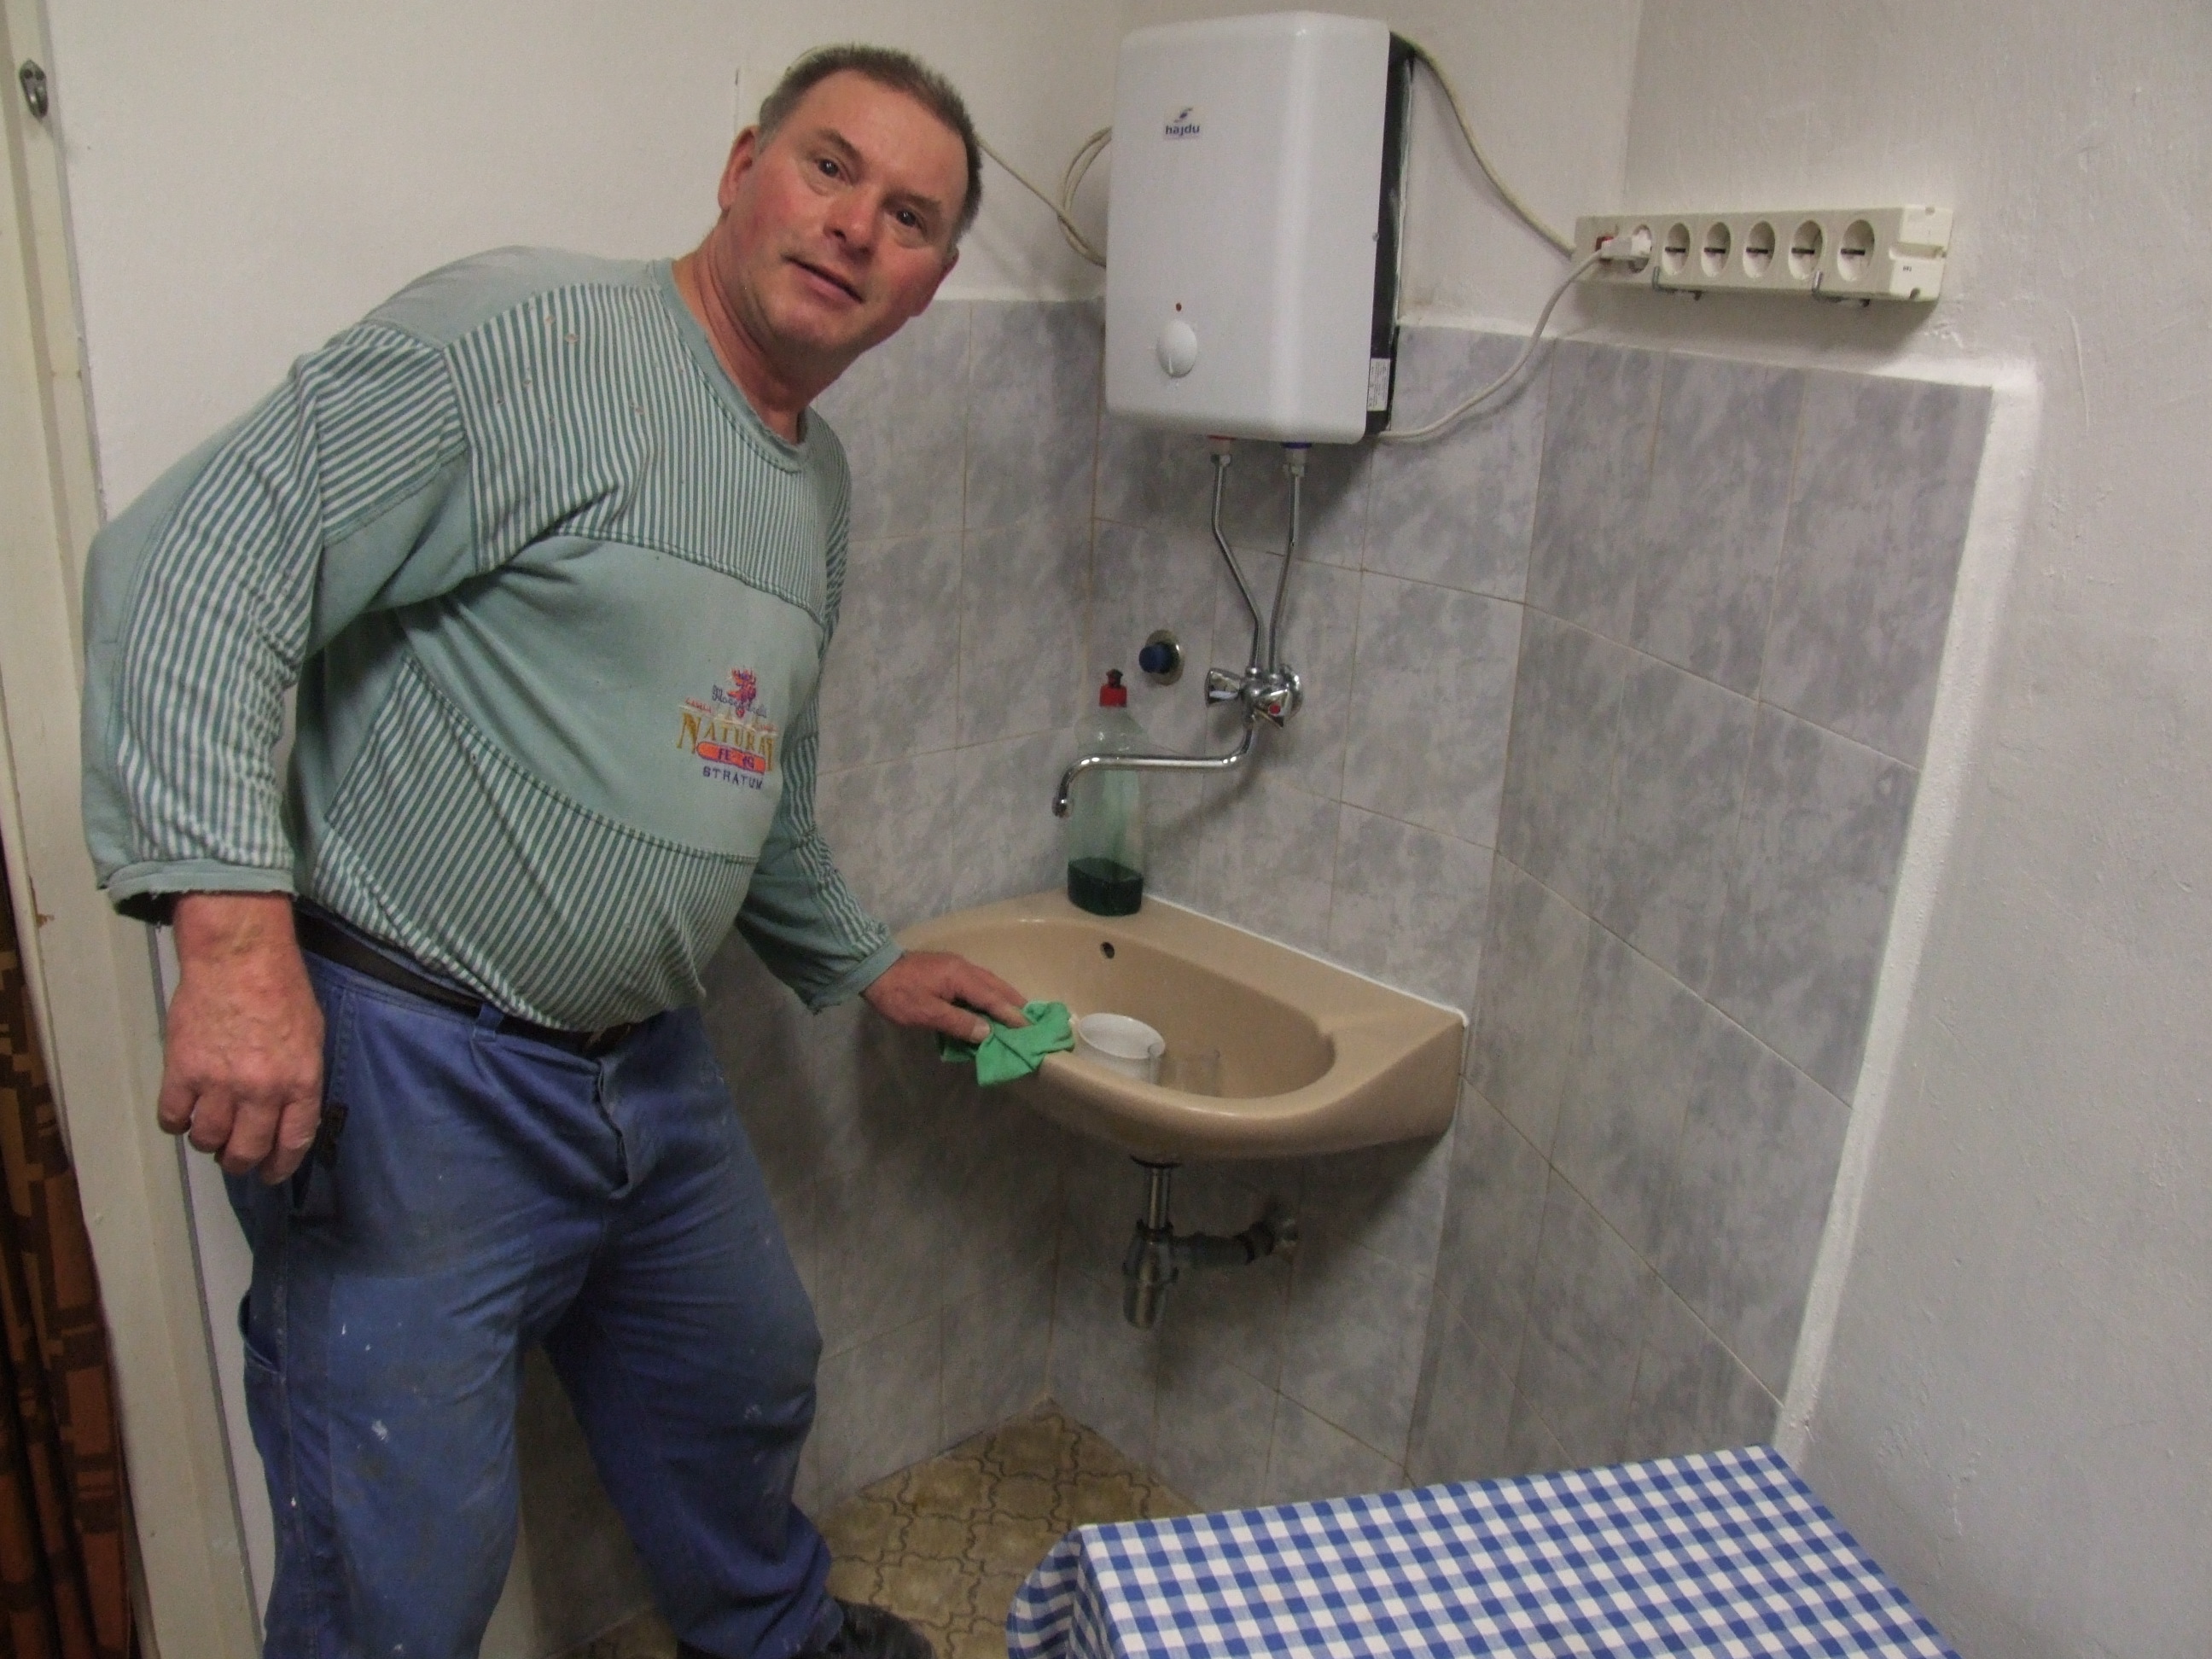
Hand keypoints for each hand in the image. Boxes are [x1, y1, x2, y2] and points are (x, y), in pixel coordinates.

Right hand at [161, 893, 324, 1182]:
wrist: (239, 956)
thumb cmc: (282, 988)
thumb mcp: (312, 1035)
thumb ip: (301, 1078)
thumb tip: (288, 1112)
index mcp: (300, 1081)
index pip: (292, 1143)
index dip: (279, 1166)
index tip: (270, 1173)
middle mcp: (261, 1090)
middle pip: (246, 1151)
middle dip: (241, 1162)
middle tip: (235, 1157)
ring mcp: (219, 1083)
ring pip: (207, 1139)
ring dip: (208, 1140)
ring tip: (210, 1127)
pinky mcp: (182, 1071)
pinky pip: (173, 1117)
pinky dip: (176, 1121)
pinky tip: (183, 1111)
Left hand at [861, 950, 1026, 1044]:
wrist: (872, 969)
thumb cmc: (898, 994)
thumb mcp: (927, 1014)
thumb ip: (958, 1022)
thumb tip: (987, 1032)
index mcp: (960, 977)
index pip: (992, 998)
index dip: (1011, 1014)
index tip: (1029, 1027)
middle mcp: (963, 967)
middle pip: (995, 985)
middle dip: (1014, 1001)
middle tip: (1032, 1017)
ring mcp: (955, 965)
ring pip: (987, 981)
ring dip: (1003, 996)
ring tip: (1017, 1010)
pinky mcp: (946, 968)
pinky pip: (976, 981)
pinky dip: (989, 992)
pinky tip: (989, 1002)